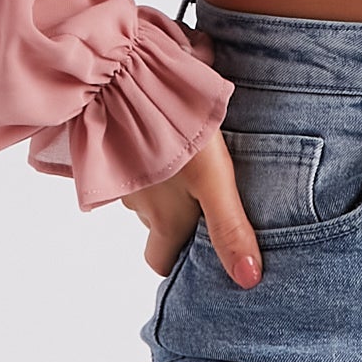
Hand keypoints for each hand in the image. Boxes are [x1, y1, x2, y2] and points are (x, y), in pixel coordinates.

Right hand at [120, 125, 262, 287]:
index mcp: (164, 220)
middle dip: (176, 221)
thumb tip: (249, 280)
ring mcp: (123, 177)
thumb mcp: (214, 180)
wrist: (129, 81)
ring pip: (145, 195)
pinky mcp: (113, 150)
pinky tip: (168, 139)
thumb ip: (230, 228)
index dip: (177, 260)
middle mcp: (139, 206)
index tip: (200, 249)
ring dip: (165, 186)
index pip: (161, 261)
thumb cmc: (175, 132)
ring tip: (194, 162)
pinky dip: (149, 160)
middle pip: (155, 227)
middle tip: (206, 201)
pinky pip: (132, 166)